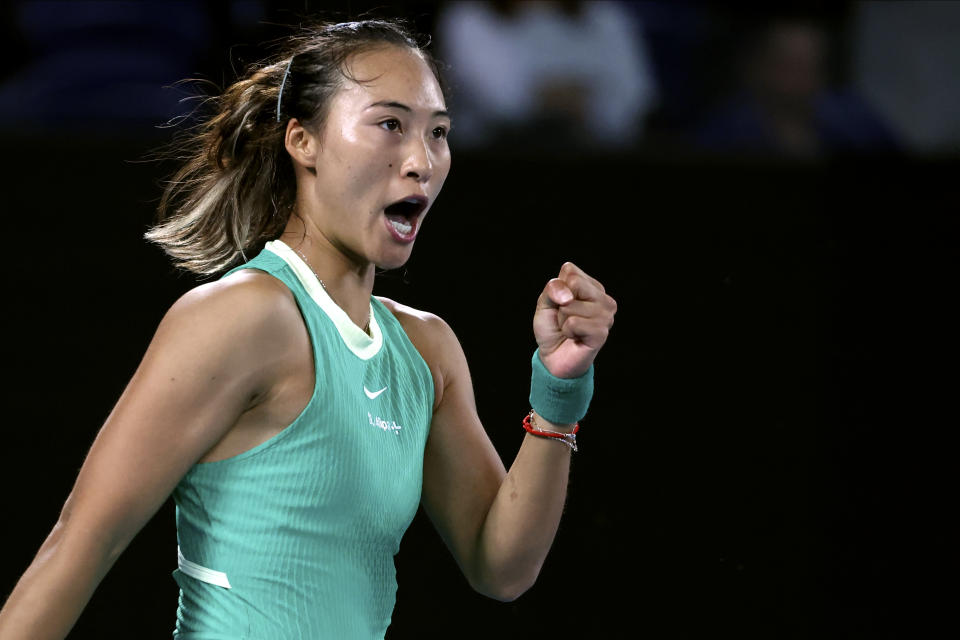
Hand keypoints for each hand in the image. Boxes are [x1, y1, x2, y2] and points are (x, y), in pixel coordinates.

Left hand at [533, 262, 616, 378]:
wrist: (554, 358)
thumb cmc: (552, 328)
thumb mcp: (546, 303)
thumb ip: (552, 290)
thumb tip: (567, 296)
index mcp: (592, 286)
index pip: (570, 271)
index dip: (557, 289)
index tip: (560, 304)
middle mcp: (603, 298)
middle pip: (573, 284)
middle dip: (560, 303)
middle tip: (565, 318)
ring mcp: (606, 316)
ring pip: (571, 305)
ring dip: (563, 320)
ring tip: (570, 330)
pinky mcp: (602, 332)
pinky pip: (574, 323)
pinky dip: (567, 331)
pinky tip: (575, 338)